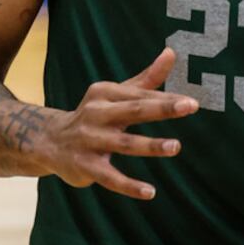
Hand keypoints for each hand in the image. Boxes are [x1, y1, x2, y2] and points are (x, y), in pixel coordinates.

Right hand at [43, 46, 199, 200]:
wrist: (50, 141)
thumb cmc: (94, 116)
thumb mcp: (114, 94)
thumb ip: (146, 79)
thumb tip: (171, 52)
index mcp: (104, 93)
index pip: (140, 95)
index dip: (166, 98)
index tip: (193, 102)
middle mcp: (96, 113)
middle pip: (133, 110)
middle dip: (161, 108)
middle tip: (189, 106)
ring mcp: (89, 139)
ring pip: (124, 143)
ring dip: (150, 145)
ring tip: (175, 146)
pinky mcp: (85, 166)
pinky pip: (110, 177)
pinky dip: (129, 186)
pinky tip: (150, 192)